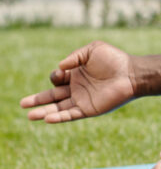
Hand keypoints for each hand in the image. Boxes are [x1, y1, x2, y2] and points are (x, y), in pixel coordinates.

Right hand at [20, 40, 135, 122]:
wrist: (131, 73)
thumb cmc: (114, 59)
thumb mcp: (92, 50)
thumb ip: (74, 56)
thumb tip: (60, 67)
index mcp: (76, 74)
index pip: (57, 79)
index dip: (55, 76)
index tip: (63, 72)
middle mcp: (77, 88)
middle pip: (52, 96)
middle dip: (37, 100)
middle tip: (23, 104)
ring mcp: (82, 100)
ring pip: (58, 108)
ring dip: (44, 112)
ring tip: (29, 115)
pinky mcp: (89, 109)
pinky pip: (70, 115)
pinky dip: (59, 117)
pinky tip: (47, 118)